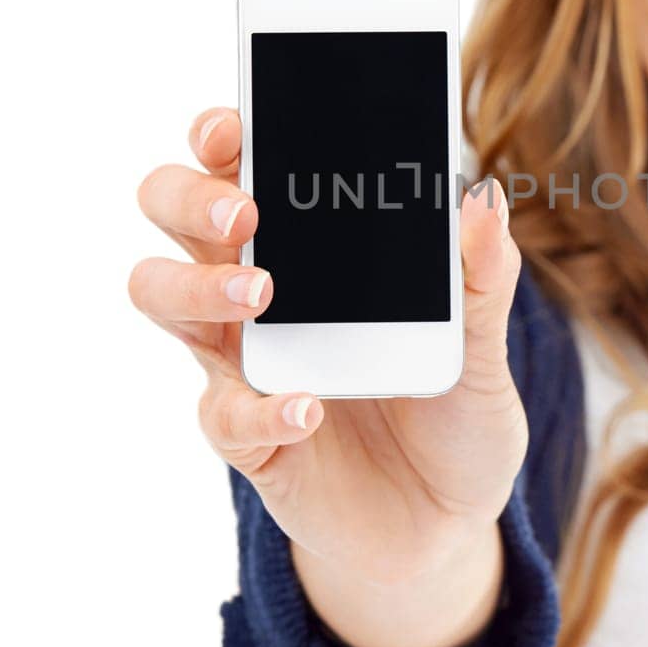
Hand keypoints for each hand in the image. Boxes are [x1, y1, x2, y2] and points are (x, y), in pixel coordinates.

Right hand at [129, 109, 528, 584]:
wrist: (445, 522)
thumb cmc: (452, 410)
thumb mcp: (485, 345)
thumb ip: (484, 277)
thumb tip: (484, 199)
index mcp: (309, 246)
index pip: (241, 167)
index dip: (222, 133)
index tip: (237, 125)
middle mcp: (258, 291)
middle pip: (174, 214)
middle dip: (191, 197)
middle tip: (247, 213)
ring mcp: (243, 362)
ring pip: (162, 295)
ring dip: (199, 285)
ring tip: (264, 295)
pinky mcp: (249, 437)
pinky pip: (224, 413)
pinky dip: (263, 408)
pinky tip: (309, 408)